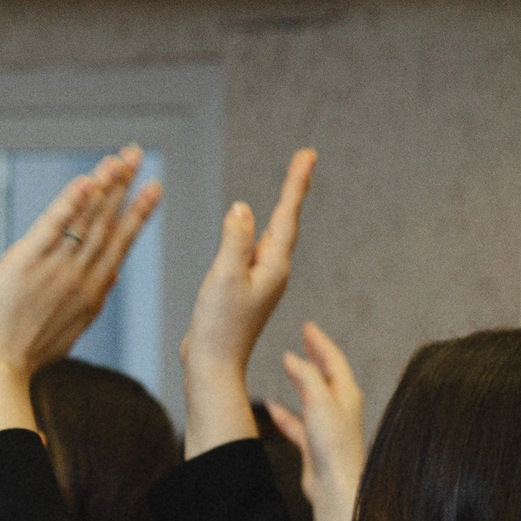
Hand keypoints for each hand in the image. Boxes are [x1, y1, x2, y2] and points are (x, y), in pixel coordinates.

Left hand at [0, 148, 162, 385]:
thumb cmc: (24, 356)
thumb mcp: (71, 328)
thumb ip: (91, 298)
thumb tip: (112, 276)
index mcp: (92, 293)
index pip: (120, 243)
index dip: (137, 212)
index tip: (153, 187)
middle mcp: (80, 277)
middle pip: (108, 223)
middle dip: (125, 186)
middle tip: (138, 154)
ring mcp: (55, 268)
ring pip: (86, 219)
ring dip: (105, 185)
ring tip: (119, 158)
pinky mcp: (26, 262)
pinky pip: (53, 226)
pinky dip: (71, 203)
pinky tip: (86, 182)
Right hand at [182, 149, 315, 383]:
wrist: (212, 364)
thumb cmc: (218, 324)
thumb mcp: (225, 275)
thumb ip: (235, 239)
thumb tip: (243, 208)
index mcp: (273, 266)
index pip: (286, 215)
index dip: (296, 183)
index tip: (308, 155)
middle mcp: (273, 271)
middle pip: (284, 222)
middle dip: (293, 189)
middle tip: (306, 159)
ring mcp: (260, 281)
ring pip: (269, 236)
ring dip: (279, 208)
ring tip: (292, 183)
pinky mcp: (244, 290)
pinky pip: (251, 250)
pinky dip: (254, 231)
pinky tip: (251, 227)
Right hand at [265, 322, 366, 520]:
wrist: (335, 487)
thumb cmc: (333, 446)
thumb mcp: (319, 400)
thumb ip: (306, 376)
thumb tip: (291, 357)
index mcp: (346, 393)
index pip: (333, 358)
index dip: (319, 341)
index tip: (307, 326)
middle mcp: (340, 407)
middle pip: (326, 374)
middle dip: (313, 355)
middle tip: (302, 338)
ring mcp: (328, 426)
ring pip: (312, 395)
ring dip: (299, 380)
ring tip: (286, 365)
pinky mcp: (316, 444)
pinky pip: (298, 421)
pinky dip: (285, 412)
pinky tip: (272, 407)